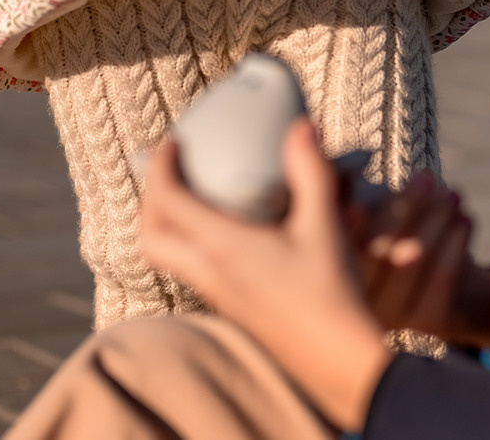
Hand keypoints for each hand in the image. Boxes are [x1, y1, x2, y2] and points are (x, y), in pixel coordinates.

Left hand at [141, 124, 390, 431]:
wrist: (338, 362)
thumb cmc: (329, 293)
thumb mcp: (324, 224)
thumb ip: (309, 171)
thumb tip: (300, 126)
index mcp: (222, 247)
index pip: (167, 202)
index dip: (159, 167)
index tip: (172, 142)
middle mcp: (209, 272)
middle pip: (150, 237)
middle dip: (151, 200)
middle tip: (174, 170)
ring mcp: (217, 295)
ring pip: (167, 257)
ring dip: (167, 224)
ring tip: (197, 195)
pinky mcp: (231, 308)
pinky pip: (190, 270)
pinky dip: (189, 243)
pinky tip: (227, 231)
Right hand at [347, 174, 489, 366]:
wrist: (460, 296)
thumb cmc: (406, 241)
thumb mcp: (377, 221)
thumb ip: (358, 205)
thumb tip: (349, 183)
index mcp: (335, 278)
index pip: (340, 244)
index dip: (350, 222)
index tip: (361, 200)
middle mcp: (357, 306)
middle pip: (375, 251)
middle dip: (404, 207)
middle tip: (425, 177)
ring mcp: (394, 318)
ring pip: (411, 259)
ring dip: (434, 218)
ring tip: (453, 193)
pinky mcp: (430, 322)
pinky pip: (442, 278)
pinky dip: (455, 242)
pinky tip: (466, 218)